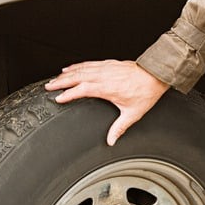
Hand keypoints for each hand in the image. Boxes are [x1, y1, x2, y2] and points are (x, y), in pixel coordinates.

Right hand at [45, 60, 169, 145]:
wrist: (156, 74)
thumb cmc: (146, 92)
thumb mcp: (132, 114)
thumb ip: (119, 128)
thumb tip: (111, 141)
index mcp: (107, 88)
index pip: (82, 90)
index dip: (68, 94)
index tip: (58, 98)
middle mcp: (104, 76)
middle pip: (77, 77)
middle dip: (61, 81)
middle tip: (48, 86)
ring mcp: (106, 68)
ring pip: (82, 69)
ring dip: (67, 73)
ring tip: (56, 78)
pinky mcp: (109, 63)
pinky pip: (89, 63)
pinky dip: (78, 65)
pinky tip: (72, 67)